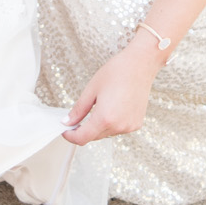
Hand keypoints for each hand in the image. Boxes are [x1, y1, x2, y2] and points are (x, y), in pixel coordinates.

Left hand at [62, 29, 163, 144]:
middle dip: (84, 130)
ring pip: (106, 134)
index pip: (83, 138)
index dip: (71, 136)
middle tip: (76, 118)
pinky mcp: (136, 124)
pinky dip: (111, 123)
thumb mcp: (91, 89)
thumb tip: (68, 121)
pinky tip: (112, 108)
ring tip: (99, 106)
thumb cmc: (117, 72)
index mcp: (105, 118)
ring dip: (98, 126)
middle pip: (94, 137)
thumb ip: (79, 109)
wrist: (140, 65)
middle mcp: (119, 126)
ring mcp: (129, 127)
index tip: (65, 131)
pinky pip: (118, 129)